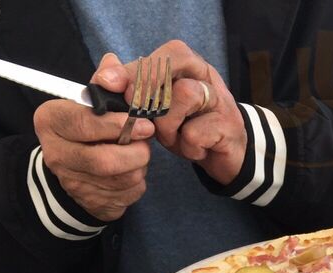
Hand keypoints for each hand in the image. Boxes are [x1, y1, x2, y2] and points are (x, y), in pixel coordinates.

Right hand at [33, 53, 153, 221]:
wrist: (74, 168)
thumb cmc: (86, 127)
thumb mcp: (90, 100)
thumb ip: (104, 82)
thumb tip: (113, 63)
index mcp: (50, 121)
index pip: (84, 124)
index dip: (117, 125)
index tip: (144, 124)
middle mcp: (55, 155)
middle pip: (103, 160)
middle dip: (134, 151)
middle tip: (147, 141)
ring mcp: (73, 184)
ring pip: (120, 179)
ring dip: (139, 166)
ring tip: (139, 153)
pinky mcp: (93, 204)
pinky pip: (127, 195)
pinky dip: (138, 182)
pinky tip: (133, 171)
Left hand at [93, 40, 246, 186]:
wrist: (226, 156)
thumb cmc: (189, 128)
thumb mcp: (158, 110)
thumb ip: (133, 92)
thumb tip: (104, 75)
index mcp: (188, 66)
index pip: (162, 55)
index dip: (134, 68)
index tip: (108, 83)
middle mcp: (205, 76)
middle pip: (171, 67)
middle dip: (146, 91)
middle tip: (138, 115)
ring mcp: (220, 100)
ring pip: (185, 95)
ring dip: (168, 125)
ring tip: (173, 139)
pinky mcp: (228, 127)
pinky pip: (196, 133)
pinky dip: (187, 147)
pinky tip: (193, 151)